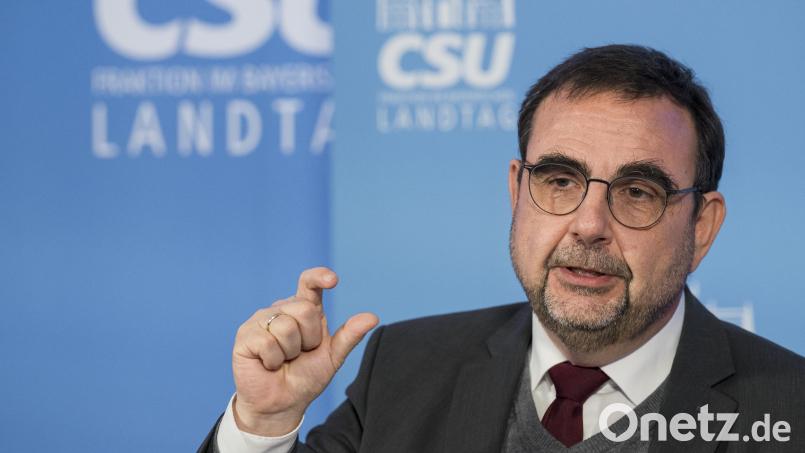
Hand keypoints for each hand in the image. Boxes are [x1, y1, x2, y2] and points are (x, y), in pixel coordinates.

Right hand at [231, 267, 378, 435]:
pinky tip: (268, 364)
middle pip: (304, 310)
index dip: (319, 277)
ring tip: (283, 360)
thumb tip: (372, 317)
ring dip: (290, 352)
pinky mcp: (245, 335)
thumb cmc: (305, 378)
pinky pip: (267, 342)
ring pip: (286, 326)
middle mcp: (281, 309)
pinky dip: (273, 360)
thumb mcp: (332, 357)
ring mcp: (261, 320)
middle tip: (300, 354)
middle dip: (309, 339)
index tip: (332, 280)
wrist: (282, 404)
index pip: (309, 284)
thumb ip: (350, 335)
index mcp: (303, 310)